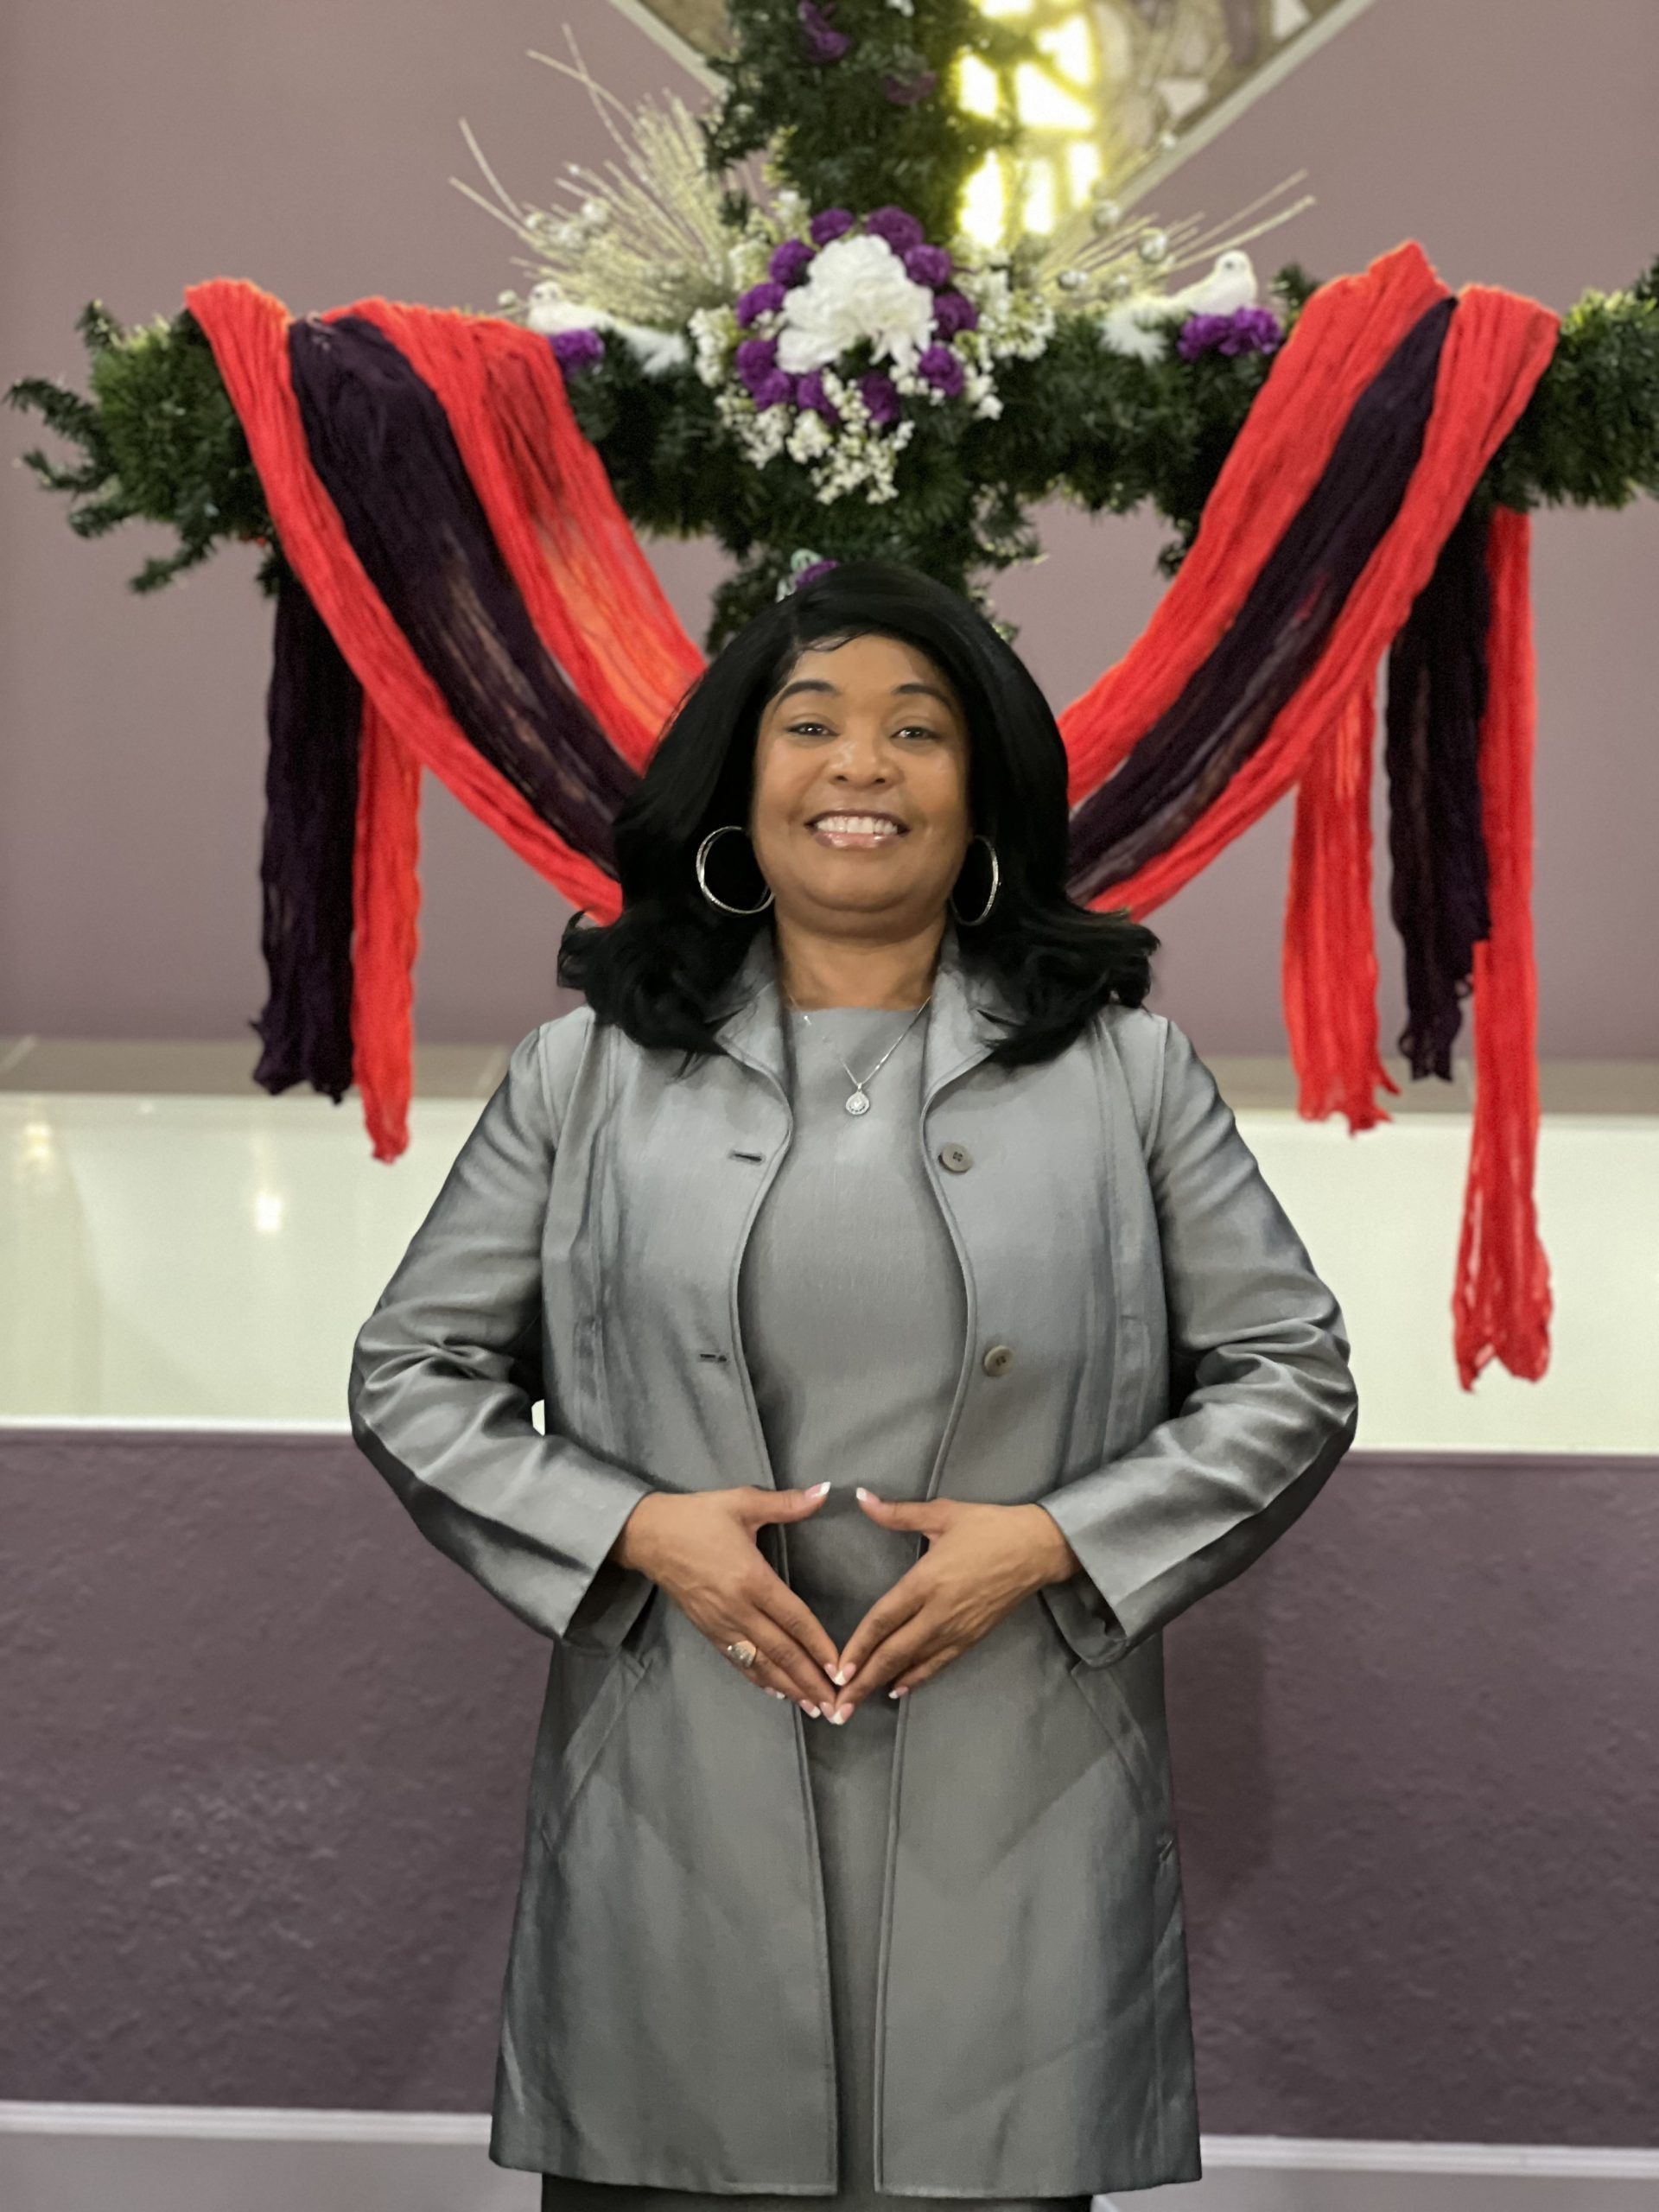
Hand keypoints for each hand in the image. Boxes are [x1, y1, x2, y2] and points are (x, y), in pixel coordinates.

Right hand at [609, 1485, 841, 1713]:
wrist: (648, 1535)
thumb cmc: (698, 1517)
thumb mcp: (742, 1502)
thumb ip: (787, 1503)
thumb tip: (825, 1492)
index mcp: (751, 1578)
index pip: (794, 1619)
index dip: (819, 1646)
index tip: (839, 1668)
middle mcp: (738, 1609)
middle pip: (781, 1652)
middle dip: (809, 1680)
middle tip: (835, 1706)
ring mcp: (721, 1624)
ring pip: (760, 1663)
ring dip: (788, 1688)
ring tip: (813, 1707)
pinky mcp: (707, 1631)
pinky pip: (738, 1660)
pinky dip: (759, 1679)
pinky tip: (777, 1692)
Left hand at [824, 1492, 1079, 1720]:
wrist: (1038, 1548)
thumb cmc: (988, 1527)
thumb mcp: (942, 1513)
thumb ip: (897, 1513)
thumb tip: (860, 1498)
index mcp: (926, 1581)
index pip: (883, 1620)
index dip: (858, 1647)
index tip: (837, 1670)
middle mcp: (938, 1612)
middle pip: (893, 1652)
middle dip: (863, 1680)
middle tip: (839, 1707)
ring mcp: (957, 1629)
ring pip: (913, 1663)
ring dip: (883, 1683)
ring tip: (859, 1703)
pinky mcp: (972, 1638)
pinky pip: (938, 1664)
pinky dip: (916, 1678)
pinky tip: (897, 1688)